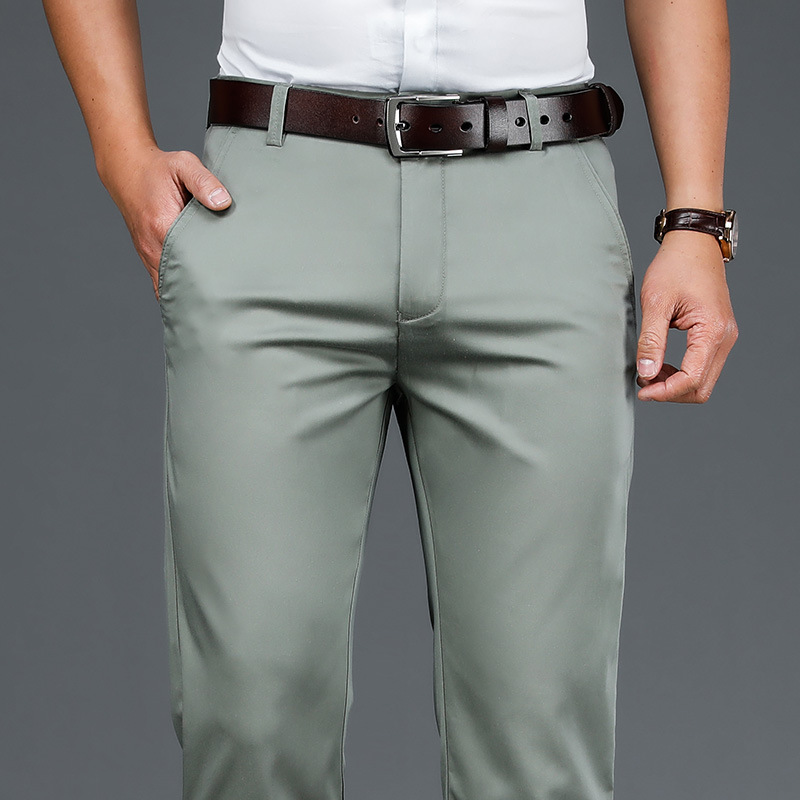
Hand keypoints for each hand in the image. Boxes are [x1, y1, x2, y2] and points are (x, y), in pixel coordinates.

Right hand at [96, 143, 231, 299]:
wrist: (127, 169)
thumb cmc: (159, 168)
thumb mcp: (184, 165)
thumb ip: (205, 182)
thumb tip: (223, 202)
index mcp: (162, 226)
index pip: (188, 262)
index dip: (207, 276)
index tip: (226, 285)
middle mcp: (152, 245)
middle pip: (177, 281)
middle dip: (199, 293)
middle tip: (224, 300)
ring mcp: (148, 253)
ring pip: (166, 286)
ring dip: (186, 294)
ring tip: (212, 303)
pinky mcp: (148, 255)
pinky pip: (160, 281)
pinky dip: (175, 289)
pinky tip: (193, 296)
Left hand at [636, 228, 737, 402]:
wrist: (692, 244)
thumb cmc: (675, 267)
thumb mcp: (655, 303)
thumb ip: (651, 341)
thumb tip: (646, 373)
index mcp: (712, 331)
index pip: (692, 379)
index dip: (665, 391)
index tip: (641, 390)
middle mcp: (725, 338)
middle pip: (701, 387)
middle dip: (671, 392)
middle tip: (643, 382)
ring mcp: (724, 337)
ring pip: (704, 380)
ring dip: (676, 384)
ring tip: (649, 372)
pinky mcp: (717, 335)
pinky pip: (703, 366)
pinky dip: (682, 373)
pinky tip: (661, 364)